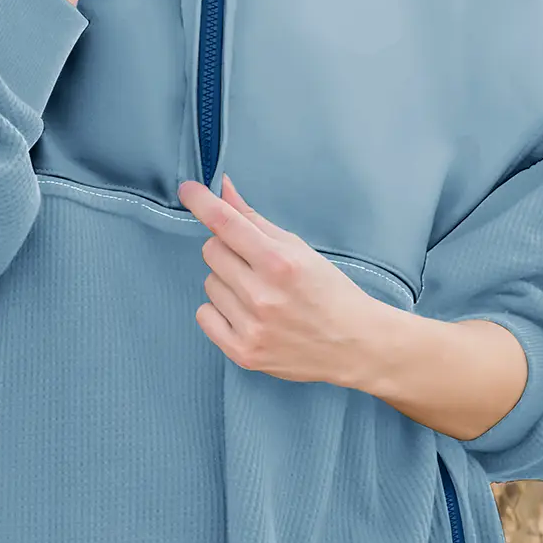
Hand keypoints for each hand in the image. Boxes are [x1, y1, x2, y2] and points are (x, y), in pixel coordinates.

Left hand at [177, 173, 370, 383]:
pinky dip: (219, 311)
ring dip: (227, 282)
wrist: (355, 345)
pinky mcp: (243, 352)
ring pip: (208, 283)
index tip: (188, 190)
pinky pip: (204, 315)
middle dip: (227, 249)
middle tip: (252, 262)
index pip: (226, 223)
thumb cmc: (329, 292)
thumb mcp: (299, 249)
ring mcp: (251, 326)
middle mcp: (263, 295)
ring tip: (258, 293)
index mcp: (280, 262)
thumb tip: (222, 189)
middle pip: (211, 251)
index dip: (201, 202)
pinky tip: (245, 314)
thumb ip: (255, 220)